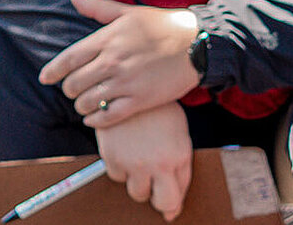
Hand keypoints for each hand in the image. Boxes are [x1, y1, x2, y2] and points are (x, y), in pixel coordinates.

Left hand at [38, 0, 200, 127]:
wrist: (198, 44)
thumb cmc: (162, 25)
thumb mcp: (128, 12)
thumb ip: (97, 8)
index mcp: (107, 39)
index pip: (68, 59)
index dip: (52, 71)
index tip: (45, 78)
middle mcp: (112, 62)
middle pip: (74, 84)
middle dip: (69, 90)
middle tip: (73, 91)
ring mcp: (126, 83)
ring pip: (87, 103)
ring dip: (81, 106)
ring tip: (84, 104)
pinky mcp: (140, 101)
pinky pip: (107, 117)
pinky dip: (96, 121)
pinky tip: (94, 119)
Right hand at [95, 102, 192, 221]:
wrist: (135, 81)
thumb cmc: (161, 111)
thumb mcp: (181, 137)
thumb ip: (180, 172)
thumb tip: (171, 212)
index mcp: (178, 157)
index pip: (173, 200)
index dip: (170, 204)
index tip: (167, 204)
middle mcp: (155, 163)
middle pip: (153, 200)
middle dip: (154, 193)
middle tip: (153, 176)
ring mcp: (132, 161)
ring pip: (133, 190)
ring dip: (137, 179)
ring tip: (140, 154)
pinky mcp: (111, 155)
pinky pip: (115, 174)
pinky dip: (120, 165)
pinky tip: (126, 145)